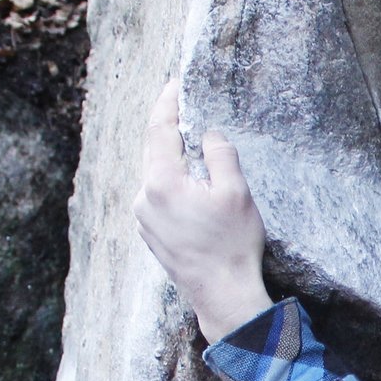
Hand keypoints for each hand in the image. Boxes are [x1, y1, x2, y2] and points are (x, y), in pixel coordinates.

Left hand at [133, 79, 273, 343]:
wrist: (223, 296)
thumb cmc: (232, 246)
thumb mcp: (236, 192)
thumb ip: (220, 154)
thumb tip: (208, 135)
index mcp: (161, 182)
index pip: (159, 130)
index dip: (168, 103)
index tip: (175, 84)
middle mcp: (144, 198)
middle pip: (154, 151)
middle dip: (169, 129)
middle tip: (184, 107)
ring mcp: (144, 219)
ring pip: (155, 175)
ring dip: (172, 159)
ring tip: (192, 146)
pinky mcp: (151, 235)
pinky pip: (158, 197)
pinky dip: (172, 183)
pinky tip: (190, 184)